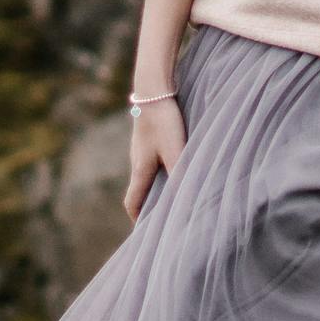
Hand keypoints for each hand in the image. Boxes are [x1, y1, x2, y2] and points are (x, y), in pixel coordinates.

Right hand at [121, 91, 184, 218]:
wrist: (153, 89)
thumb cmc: (164, 121)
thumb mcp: (176, 150)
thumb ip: (181, 174)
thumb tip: (187, 200)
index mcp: (140, 170)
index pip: (132, 202)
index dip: (137, 219)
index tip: (146, 232)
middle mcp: (136, 161)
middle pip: (138, 189)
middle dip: (148, 205)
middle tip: (163, 215)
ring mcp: (140, 147)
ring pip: (145, 174)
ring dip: (155, 186)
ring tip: (173, 193)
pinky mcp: (147, 135)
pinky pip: (151, 159)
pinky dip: (160, 169)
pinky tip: (175, 164)